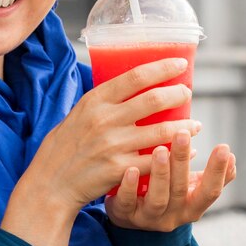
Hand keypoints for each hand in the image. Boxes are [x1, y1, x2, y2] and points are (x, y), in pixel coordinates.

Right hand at [2, 58, 199, 245]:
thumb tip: (134, 87)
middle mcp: (105, 120)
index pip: (135, 76)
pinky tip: (186, 152)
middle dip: (178, 94)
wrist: (51, 182)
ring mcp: (113, 145)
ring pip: (162, 131)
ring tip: (195, 124)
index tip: (181, 64)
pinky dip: (177, 155)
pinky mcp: (120, 169)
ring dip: (185, 126)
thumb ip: (104, 102)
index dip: (162, 67)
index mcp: (94, 101)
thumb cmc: (65, 146)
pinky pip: (157, 160)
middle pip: (153, 99)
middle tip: (187, 93)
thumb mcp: (78, 113)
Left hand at [105, 130, 236, 231]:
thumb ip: (209, 176)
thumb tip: (230, 155)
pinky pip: (127, 202)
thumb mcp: (189, 189)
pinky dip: (130, 186)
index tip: (224, 147)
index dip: (218, 172)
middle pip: (180, 189)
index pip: (210, 191)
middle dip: (182, 161)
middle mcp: (173, 216)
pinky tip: (131, 169)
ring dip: (160, 173)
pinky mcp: (125, 214)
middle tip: (182, 134)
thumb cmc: (164, 195)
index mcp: (191, 207)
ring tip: (160, 149)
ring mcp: (148, 217)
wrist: (129, 217)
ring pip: (157, 198)